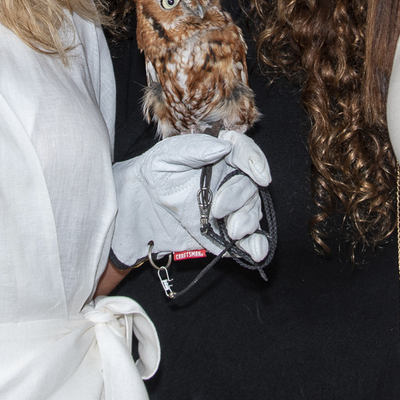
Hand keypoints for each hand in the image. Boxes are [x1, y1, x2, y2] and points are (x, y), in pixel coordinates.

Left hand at [110, 131, 270, 267]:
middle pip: (249, 184)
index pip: (244, 152)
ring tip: (232, 231)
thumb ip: (194, 148)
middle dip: (240, 197)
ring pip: (252, 211)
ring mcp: (229, 206)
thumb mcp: (166, 155)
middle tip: (218, 209)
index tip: (260, 175)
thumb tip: (224, 147)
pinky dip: (256, 245)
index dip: (256, 161)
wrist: (139, 209)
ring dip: (248, 221)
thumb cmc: (153, 173)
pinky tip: (256, 252)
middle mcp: (228, 178)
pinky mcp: (225, 230)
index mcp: (218, 154)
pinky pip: (249, 238)